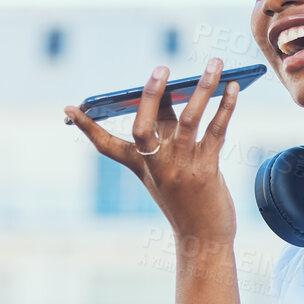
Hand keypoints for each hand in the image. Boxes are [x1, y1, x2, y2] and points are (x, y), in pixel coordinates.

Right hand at [63, 57, 239, 241]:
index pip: (106, 146)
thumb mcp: (168, 169)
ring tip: (215, 63)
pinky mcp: (205, 171)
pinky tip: (234, 88)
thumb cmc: (187, 201)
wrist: (203, 239)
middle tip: (162, 67)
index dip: (87, 128)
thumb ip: (167, 133)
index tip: (69, 109)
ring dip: (203, 88)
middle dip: (151, 94)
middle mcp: (156, 167)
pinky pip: (216, 131)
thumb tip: (180, 92)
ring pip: (189, 120)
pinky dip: (226, 107)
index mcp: (140, 166)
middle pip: (144, 125)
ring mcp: (180, 169)